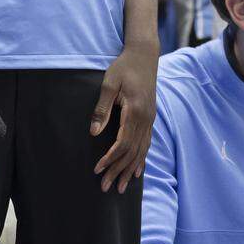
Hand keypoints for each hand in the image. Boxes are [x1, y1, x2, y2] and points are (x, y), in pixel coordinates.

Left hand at [91, 40, 158, 192]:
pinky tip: (137, 172)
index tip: (97, 169)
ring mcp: (150, 119)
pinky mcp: (150, 117)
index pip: (122, 143)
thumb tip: (93, 133)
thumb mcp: (108, 84)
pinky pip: (147, 144)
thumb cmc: (124, 67)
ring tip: (121, 188)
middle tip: (105, 187)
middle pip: (132, 152)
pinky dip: (141, 160)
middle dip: (118, 171)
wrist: (144, 55)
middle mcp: (145, 119)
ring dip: (130, 170)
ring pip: (141, 151)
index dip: (110, 159)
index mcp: (135, 111)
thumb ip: (101, 109)